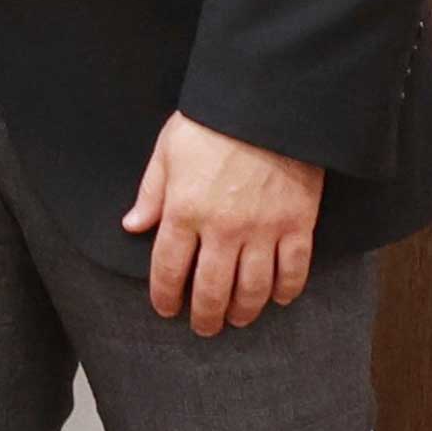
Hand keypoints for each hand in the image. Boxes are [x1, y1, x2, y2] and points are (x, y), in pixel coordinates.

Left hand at [125, 110, 326, 335]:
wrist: (269, 102)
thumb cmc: (213, 122)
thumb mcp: (168, 150)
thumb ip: (151, 193)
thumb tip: (133, 226)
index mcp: (184, 210)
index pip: (168, 269)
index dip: (164, 296)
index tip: (166, 309)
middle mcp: (222, 229)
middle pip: (210, 289)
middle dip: (203, 315)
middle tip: (203, 327)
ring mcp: (263, 230)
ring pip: (251, 289)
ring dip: (242, 312)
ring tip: (237, 320)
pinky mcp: (298, 225)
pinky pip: (293, 271)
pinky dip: (285, 291)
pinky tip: (277, 299)